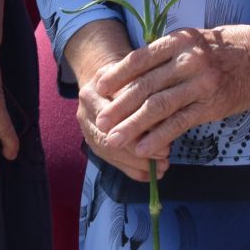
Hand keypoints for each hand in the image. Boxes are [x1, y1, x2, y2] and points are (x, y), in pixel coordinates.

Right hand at [59, 22, 156, 180]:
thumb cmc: (127, 74)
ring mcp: (87, 129)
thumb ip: (143, 98)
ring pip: (110, 154)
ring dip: (137, 165)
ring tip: (162, 168)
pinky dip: (132, 170)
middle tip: (165, 159)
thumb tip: (162, 124)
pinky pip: (113, 161)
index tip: (164, 143)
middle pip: (108, 141)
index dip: (137, 134)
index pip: (113, 120)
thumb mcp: (134, 77)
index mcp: (92, 93)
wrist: (107, 77)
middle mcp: (84, 113)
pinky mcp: (93, 142)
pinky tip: (151, 174)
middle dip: (138, 154)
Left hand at [92, 25, 249, 159]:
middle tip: (100, 121)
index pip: (139, 58)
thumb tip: (130, 74)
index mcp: (179, 41)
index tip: (98, 87)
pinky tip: (143, 149)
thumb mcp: (193, 40)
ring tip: (114, 139)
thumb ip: (165, 54)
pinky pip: (178, 124)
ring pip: (158, 107)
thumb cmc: (225, 48)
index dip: (117, 74)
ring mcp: (200, 84)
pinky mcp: (211, 106)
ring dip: (132, 126)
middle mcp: (188, 61)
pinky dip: (158, 137)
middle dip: (118, 106)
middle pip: (145, 86)